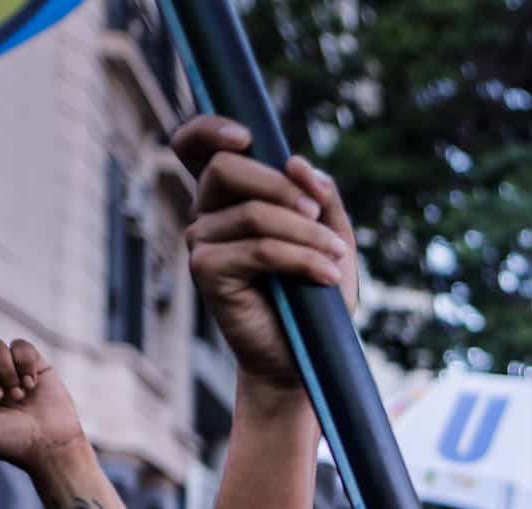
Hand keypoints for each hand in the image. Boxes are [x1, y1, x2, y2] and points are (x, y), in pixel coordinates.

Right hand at [172, 115, 357, 387]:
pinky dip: (301, 258)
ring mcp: (202, 242)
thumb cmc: (315, 296)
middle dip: (281, 186)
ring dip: (306, 233)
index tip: (246, 135)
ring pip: (254, 213)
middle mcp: (207, 214)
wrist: (306, 357)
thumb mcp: (331, 236)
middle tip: (318, 215)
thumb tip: (297, 162)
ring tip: (336, 259)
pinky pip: (259, 249)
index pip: (195, 146)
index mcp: (230, 196)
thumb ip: (321, 196)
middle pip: (226, 168)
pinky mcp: (207, 273)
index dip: (208, 129)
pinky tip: (327, 275)